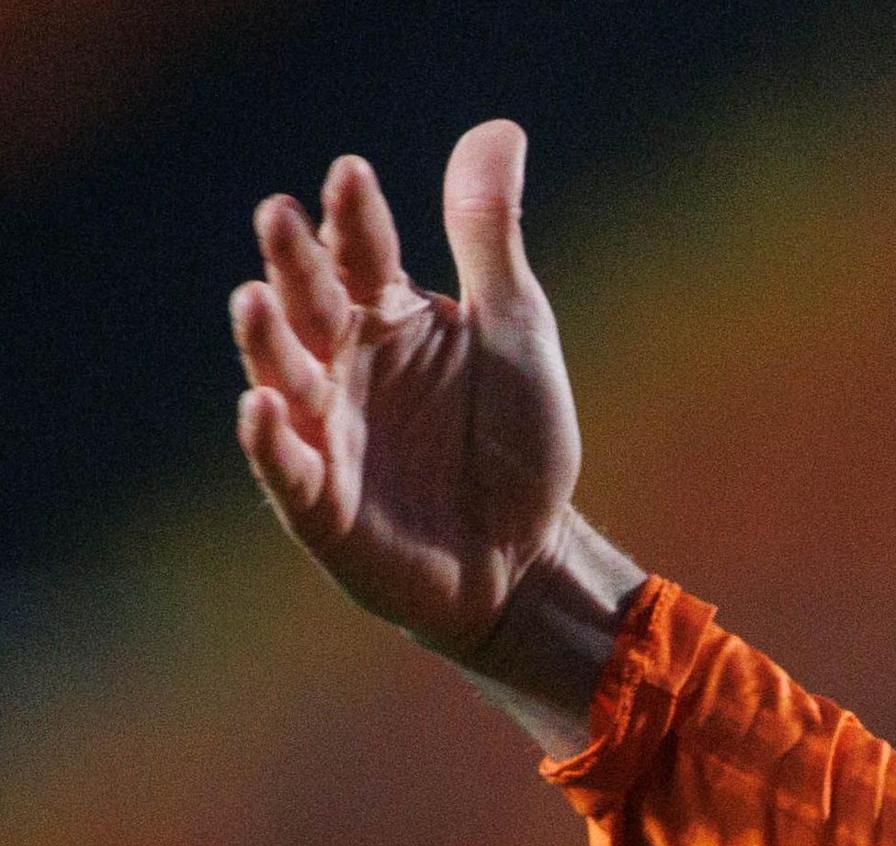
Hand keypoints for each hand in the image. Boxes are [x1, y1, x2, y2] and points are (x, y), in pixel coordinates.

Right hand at [228, 121, 591, 663]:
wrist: (529, 555)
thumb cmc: (517, 442)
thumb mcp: (516, 332)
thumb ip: (490, 239)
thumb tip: (497, 129)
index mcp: (391, 320)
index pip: (363, 255)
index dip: (354, 216)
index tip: (349, 173)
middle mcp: (346, 367)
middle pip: (311, 305)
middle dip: (293, 263)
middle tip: (279, 213)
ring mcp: (329, 433)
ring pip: (284, 376)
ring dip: (265, 340)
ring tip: (254, 297)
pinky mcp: (325, 504)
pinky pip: (289, 469)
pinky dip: (271, 440)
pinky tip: (263, 406)